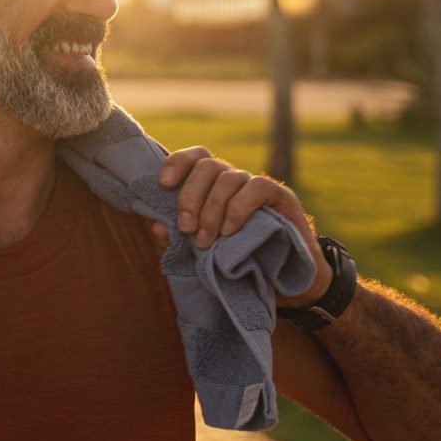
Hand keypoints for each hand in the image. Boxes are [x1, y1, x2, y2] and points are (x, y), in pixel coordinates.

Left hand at [152, 147, 331, 305]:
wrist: (284, 282)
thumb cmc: (236, 262)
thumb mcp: (198, 254)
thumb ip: (176, 240)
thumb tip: (156, 226)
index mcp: (211, 187)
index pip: (195, 158)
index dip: (177, 163)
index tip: (163, 184)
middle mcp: (233, 180)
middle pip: (207, 165)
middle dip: (190, 195)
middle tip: (186, 228)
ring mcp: (257, 187)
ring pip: (229, 177)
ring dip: (212, 209)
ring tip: (206, 240)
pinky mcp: (281, 197)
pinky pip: (257, 187)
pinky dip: (238, 207)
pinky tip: (230, 230)